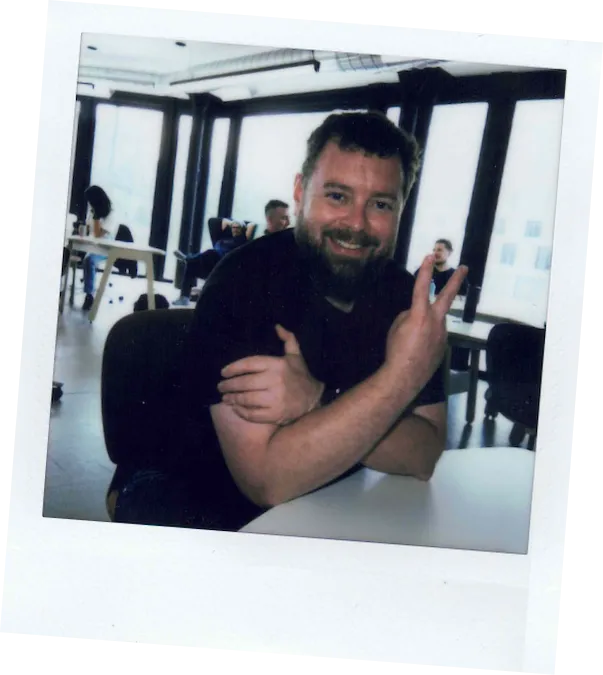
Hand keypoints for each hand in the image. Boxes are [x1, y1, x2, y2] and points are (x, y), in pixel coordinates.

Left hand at [217, 324, 324, 424]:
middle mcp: (276, 381)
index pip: (249, 364)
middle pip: (245, 383)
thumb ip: (287, 339)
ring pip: (246, 399)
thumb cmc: (300, 375)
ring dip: (233, 399)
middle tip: (220, 387)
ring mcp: (276, 399)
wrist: (314, 399)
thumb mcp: (296, 355)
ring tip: (226, 398)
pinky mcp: (275, 414)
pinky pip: (253, 414)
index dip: (233, 368)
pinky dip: (242, 412)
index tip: (223, 372)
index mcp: (278, 364)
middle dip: (229, 385)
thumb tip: (277, 326)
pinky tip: (236, 408)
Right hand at [386, 255, 467, 388]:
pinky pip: (435, 336)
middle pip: (448, 296)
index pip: (423, 287)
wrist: (405, 376)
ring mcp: (443, 334)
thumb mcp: (397, 326)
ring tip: (413, 339)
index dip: (425, 271)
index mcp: (421, 314)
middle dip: (456, 280)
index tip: (429, 256)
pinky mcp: (444, 346)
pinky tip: (418, 349)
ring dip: (427, 324)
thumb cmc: (396, 350)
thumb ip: (409, 315)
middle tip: (465, 268)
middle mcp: (436, 321)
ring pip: (437, 321)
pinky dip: (427, 338)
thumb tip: (417, 313)